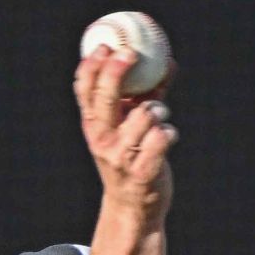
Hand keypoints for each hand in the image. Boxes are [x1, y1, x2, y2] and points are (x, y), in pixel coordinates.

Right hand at [75, 47, 175, 231]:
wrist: (133, 208)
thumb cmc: (133, 159)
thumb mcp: (128, 127)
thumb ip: (144, 96)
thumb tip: (167, 62)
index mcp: (94, 127)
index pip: (85, 92)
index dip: (92, 66)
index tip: (106, 46)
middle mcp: (103, 141)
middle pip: (104, 98)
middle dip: (116, 72)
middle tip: (131, 54)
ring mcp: (120, 158)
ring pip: (143, 116)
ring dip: (158, 111)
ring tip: (159, 119)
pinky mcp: (141, 173)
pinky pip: (162, 138)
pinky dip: (170, 133)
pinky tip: (168, 137)